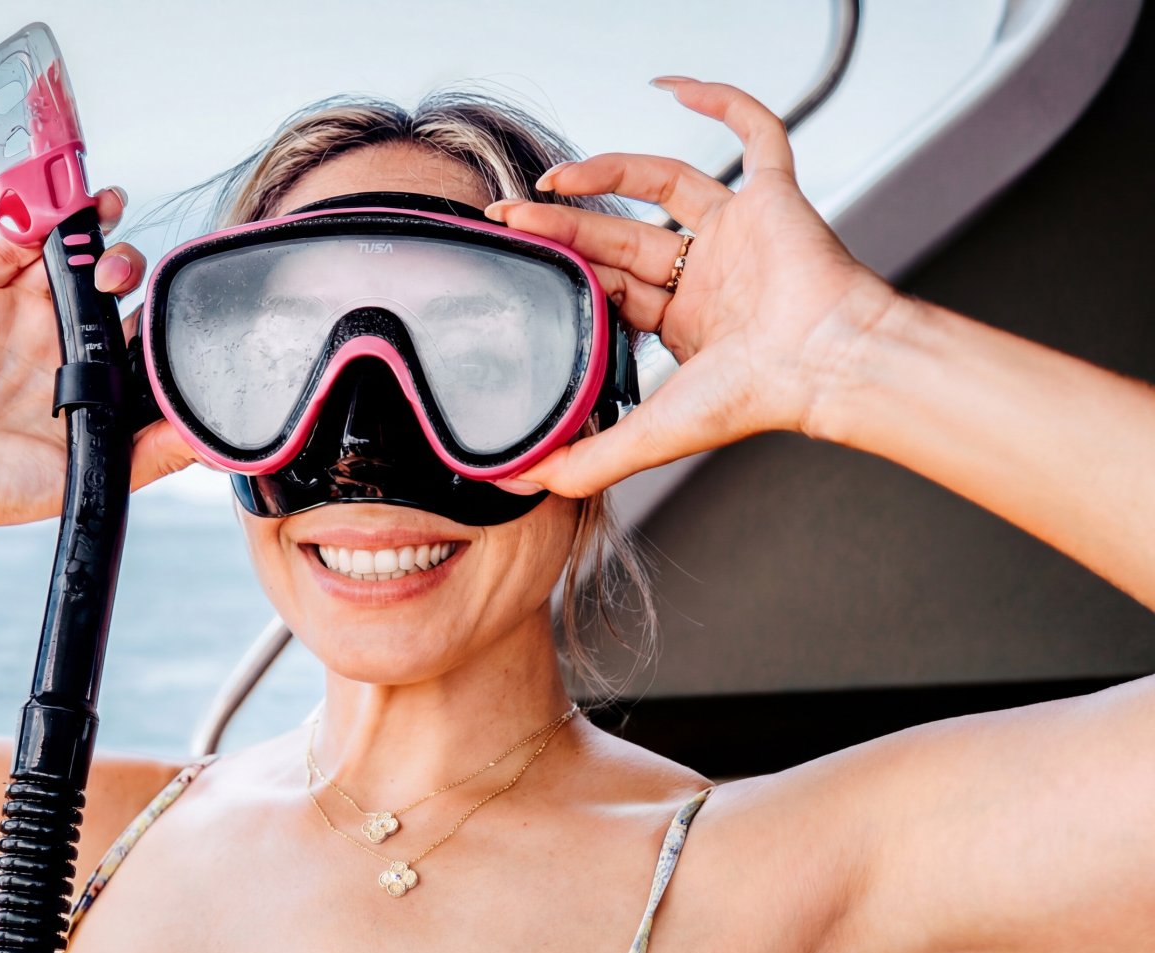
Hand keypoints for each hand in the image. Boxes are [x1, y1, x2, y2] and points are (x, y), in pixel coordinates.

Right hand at [0, 187, 193, 546]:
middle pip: (103, 277)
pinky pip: (5, 245)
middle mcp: (59, 335)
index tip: (166, 288)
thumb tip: (208, 438)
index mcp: (93, 371)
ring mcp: (17, 309)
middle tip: (117, 271)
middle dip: (122, 259)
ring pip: (60, 251)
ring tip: (100, 206)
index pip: (136, 321)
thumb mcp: (94, 472)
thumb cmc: (5, 487)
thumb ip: (154, 452)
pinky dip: (26, 220)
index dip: (154, 299)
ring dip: (84, 224)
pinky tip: (44, 211)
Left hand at [485, 79, 901, 496]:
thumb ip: (590, 459)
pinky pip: (756, 134)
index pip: (611, 284)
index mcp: (684, 321)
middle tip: (509, 219)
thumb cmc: (760, 398)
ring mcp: (741, 232)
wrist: (827, 365)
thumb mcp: (654, 432)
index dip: (566, 271)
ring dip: (608, 172)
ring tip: (553, 179)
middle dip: (563, 228)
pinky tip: (674, 88)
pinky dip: (721, 103)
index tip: (518, 260)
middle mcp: (709, 273)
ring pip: (665, 183)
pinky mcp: (774, 198)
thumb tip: (526, 479)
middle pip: (621, 235)